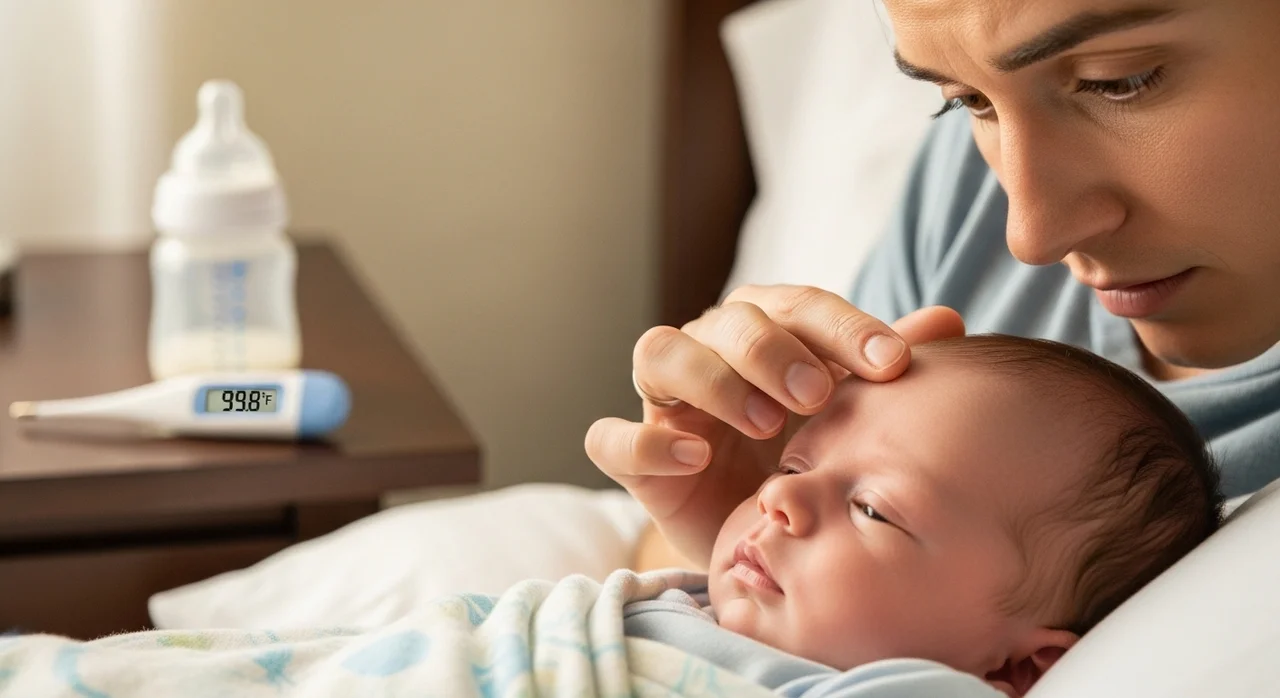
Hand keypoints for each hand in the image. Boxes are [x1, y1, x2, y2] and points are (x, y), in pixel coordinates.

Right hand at [585, 285, 963, 567]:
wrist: (764, 535)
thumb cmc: (809, 458)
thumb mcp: (854, 418)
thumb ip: (886, 369)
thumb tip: (947, 320)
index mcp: (767, 329)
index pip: (800, 306)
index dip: (844, 328)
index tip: (892, 365)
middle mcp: (710, 350)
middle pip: (728, 320)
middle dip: (774, 350)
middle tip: (818, 394)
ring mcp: (666, 401)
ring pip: (661, 353)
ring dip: (713, 380)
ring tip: (764, 422)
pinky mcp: (635, 457)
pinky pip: (612, 437)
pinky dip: (647, 441)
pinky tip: (696, 457)